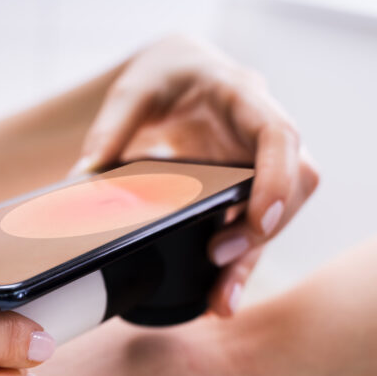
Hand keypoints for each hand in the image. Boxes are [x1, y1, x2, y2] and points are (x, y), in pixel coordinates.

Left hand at [72, 35, 318, 315]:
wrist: (182, 74)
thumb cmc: (167, 74)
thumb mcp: (134, 88)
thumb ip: (110, 129)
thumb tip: (82, 179)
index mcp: (243, 96)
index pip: (279, 136)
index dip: (278, 178)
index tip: (262, 219)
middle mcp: (262, 134)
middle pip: (294, 184)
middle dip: (262, 227)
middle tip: (218, 257)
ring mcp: (261, 166)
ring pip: (278, 216)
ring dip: (251, 259)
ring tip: (222, 301)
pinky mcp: (248, 193)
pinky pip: (252, 230)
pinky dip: (238, 264)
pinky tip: (220, 296)